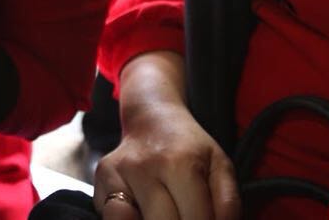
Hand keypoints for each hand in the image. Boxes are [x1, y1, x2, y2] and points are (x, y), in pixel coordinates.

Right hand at [93, 52, 239, 219]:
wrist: (152, 118)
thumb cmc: (189, 148)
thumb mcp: (220, 168)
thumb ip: (227, 206)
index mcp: (180, 165)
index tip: (203, 219)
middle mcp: (144, 168)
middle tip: (186, 214)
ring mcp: (118, 174)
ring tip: (166, 213)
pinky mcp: (101, 180)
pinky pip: (112, 218)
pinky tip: (143, 213)